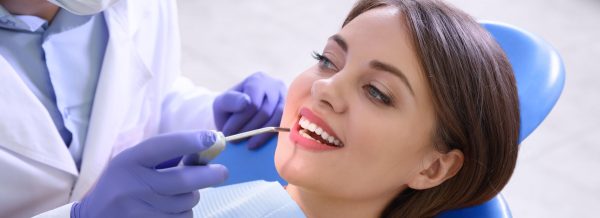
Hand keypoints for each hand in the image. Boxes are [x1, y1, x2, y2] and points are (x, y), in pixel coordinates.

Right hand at [71, 131, 227, 217]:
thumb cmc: (122, 186)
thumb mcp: (133, 163)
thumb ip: (165, 155)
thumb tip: (207, 149)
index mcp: (127, 162)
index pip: (162, 146)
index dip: (190, 140)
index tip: (213, 138)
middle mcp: (132, 187)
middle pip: (185, 180)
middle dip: (211, 175)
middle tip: (223, 172)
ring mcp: (139, 212)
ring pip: (188, 203)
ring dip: (191, 198)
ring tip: (175, 196)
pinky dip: (184, 214)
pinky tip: (171, 211)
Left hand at [213, 72, 285, 148]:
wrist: (239, 113)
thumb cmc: (231, 108)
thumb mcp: (222, 103)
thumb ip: (229, 101)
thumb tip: (246, 102)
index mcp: (257, 80)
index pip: (253, 102)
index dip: (239, 120)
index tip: (228, 132)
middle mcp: (275, 86)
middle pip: (265, 111)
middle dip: (249, 129)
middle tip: (236, 140)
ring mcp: (286, 99)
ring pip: (276, 119)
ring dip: (260, 134)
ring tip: (248, 144)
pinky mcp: (291, 112)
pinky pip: (284, 125)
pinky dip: (270, 135)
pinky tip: (259, 141)